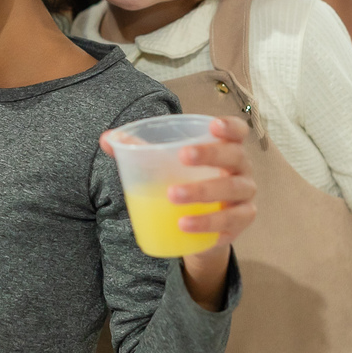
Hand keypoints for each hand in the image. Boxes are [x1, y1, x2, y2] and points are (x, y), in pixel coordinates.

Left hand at [100, 116, 256, 310]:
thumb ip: (138, 149)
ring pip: (232, 191)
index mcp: (226, 149)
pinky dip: (208, 224)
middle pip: (235, 157)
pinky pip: (229, 223)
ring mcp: (244, 197)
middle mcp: (241, 170)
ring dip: (203, 192)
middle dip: (210, 155)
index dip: (230, 126)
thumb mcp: (164, 165)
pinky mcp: (239, 223)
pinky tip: (185, 225)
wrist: (198, 227)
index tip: (212, 126)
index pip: (238, 132)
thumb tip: (107, 139)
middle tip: (182, 157)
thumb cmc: (183, 183)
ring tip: (172, 197)